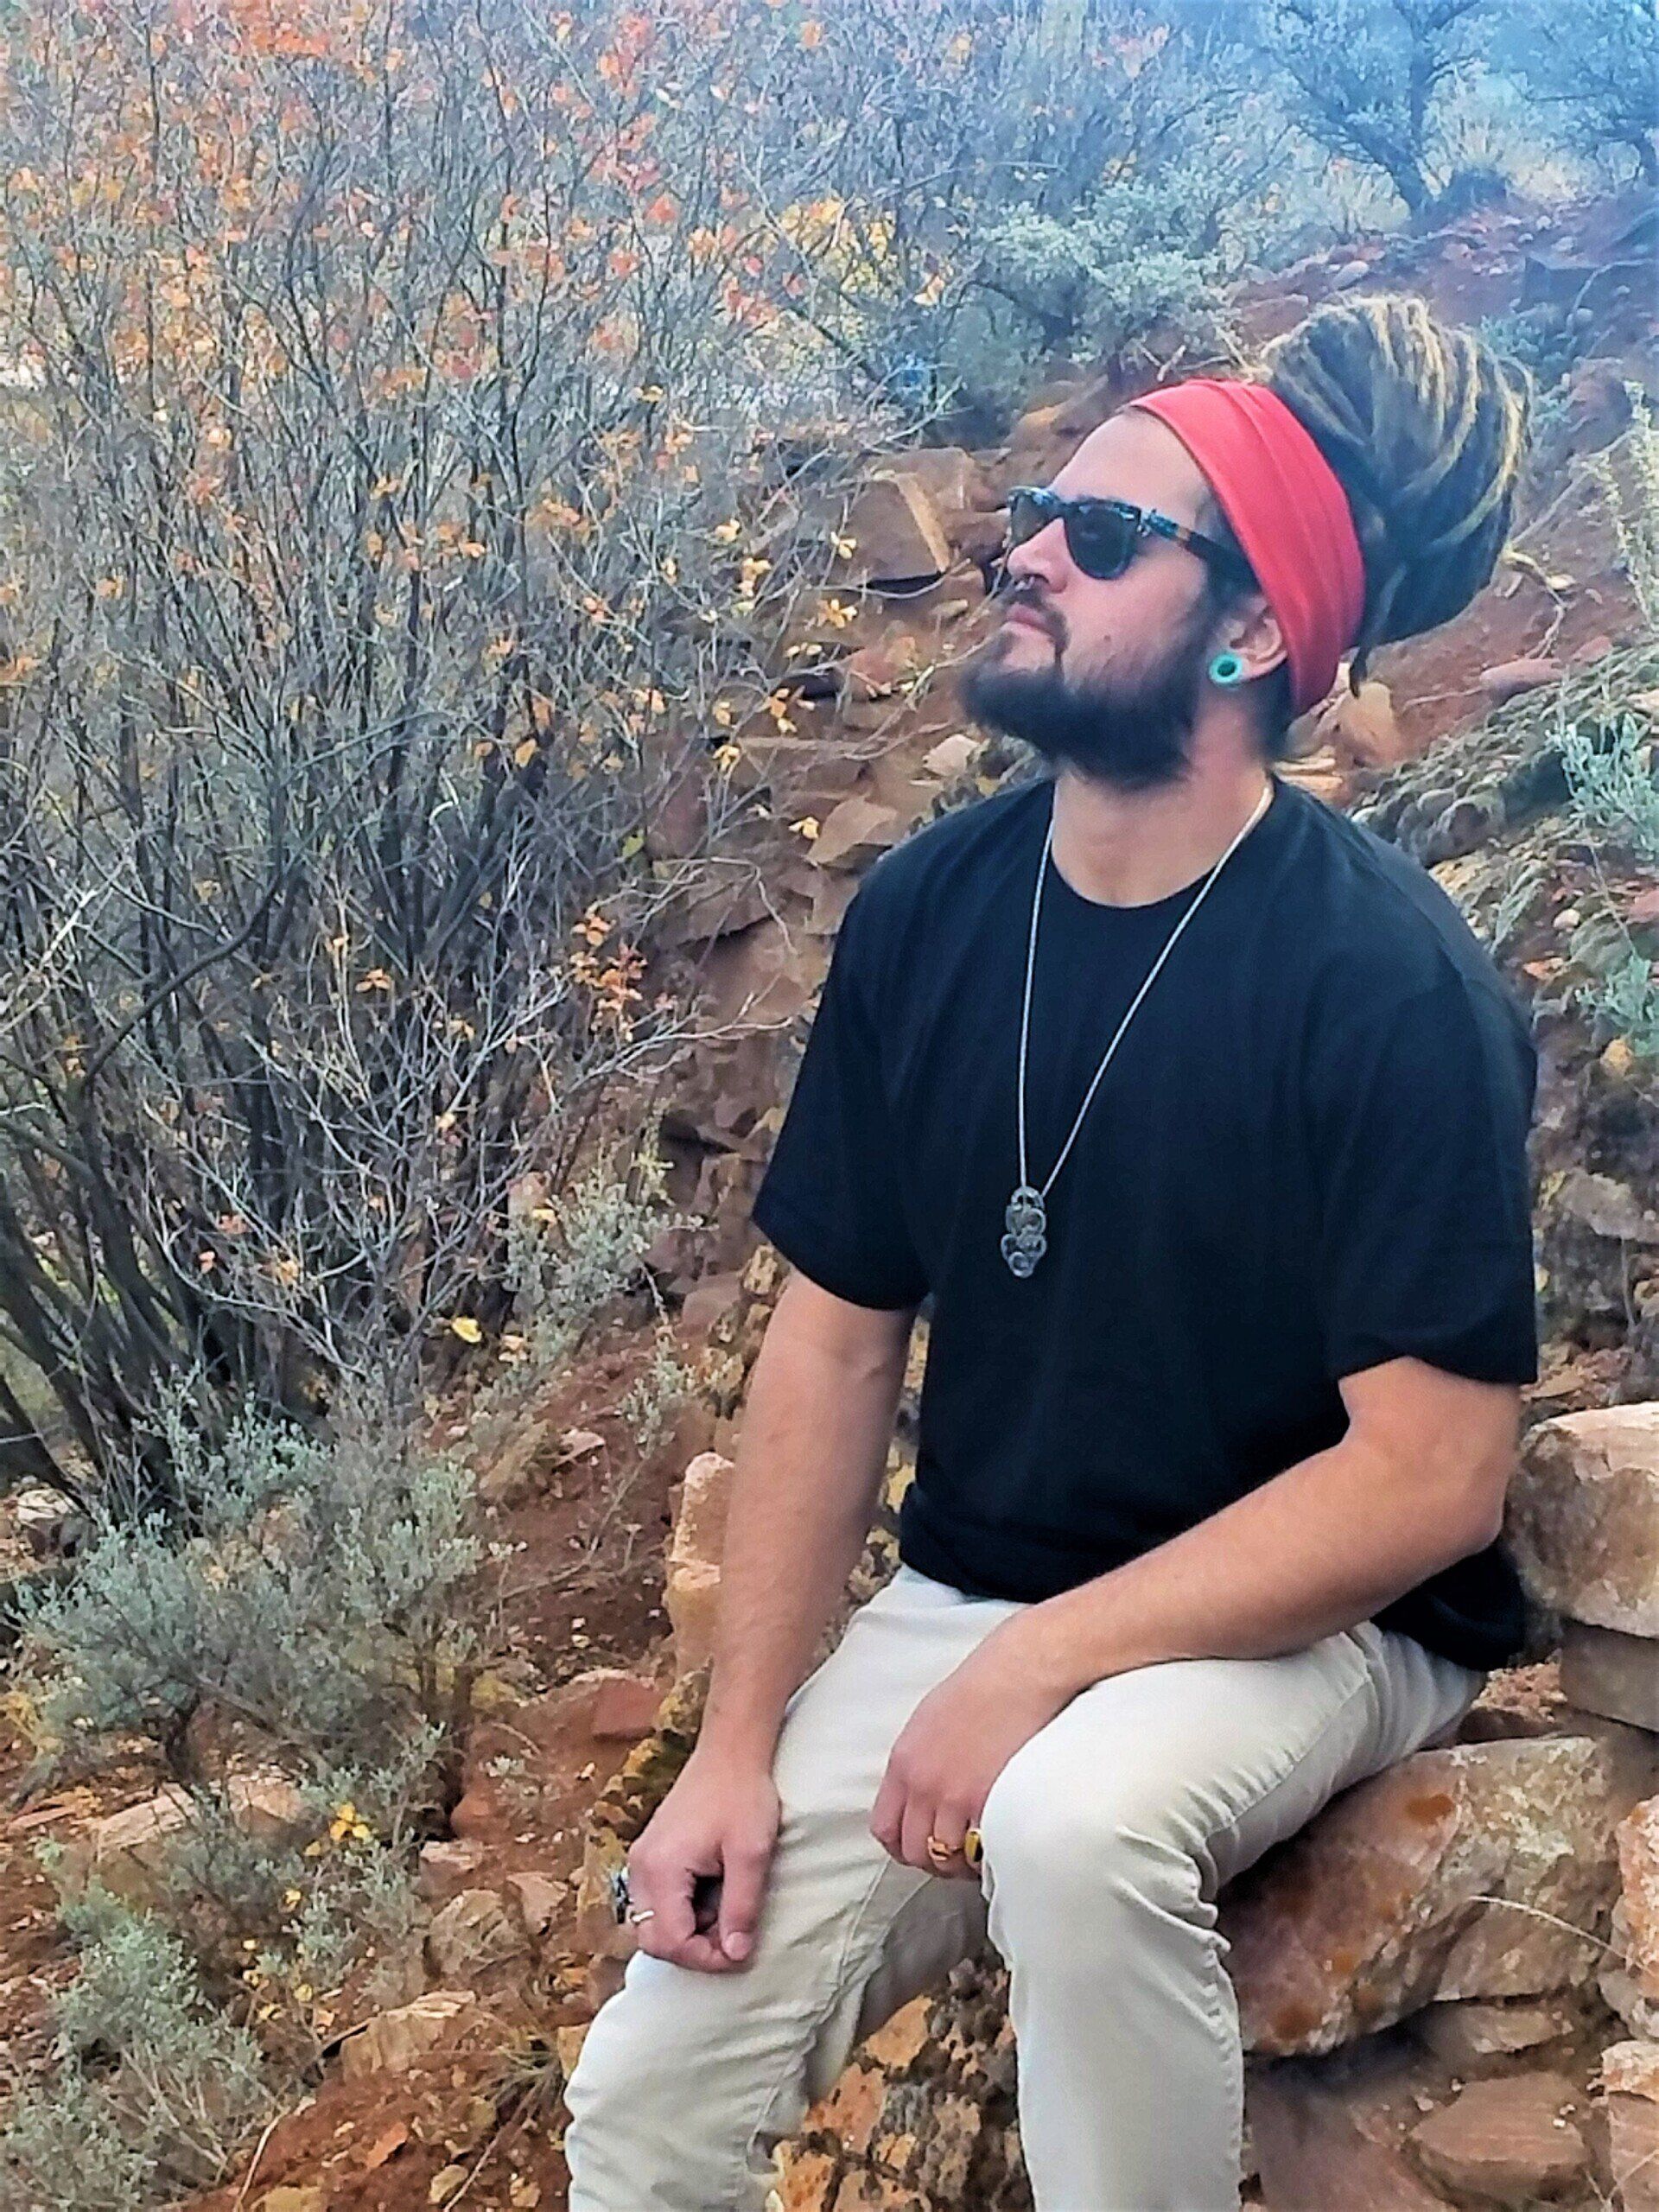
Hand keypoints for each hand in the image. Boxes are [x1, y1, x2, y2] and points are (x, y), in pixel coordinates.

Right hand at [624, 1747, 780, 1971]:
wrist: (730, 1751)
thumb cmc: (742, 1795)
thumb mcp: (751, 1854)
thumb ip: (740, 1908)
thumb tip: (735, 1955)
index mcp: (660, 1869)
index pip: (669, 1941)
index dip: (705, 1958)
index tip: (739, 1954)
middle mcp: (640, 1867)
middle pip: (653, 1939)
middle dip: (694, 1948)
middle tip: (733, 1937)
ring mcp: (643, 1859)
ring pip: (654, 1922)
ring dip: (690, 1930)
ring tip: (727, 1909)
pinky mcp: (652, 1853)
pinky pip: (659, 1901)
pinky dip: (685, 1910)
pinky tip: (715, 1893)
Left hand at [870, 1620, 1070, 1877]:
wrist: (1020, 1672)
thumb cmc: (981, 1688)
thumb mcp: (928, 1722)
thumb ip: (917, 1765)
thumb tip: (919, 1798)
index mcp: (903, 1763)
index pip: (884, 1829)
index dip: (902, 1847)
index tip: (921, 1847)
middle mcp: (922, 1784)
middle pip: (914, 1852)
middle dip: (933, 1860)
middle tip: (956, 1852)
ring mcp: (954, 1797)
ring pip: (946, 1859)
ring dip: (962, 1862)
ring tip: (979, 1850)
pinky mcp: (988, 1803)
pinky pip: (979, 1852)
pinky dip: (987, 1856)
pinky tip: (997, 1843)